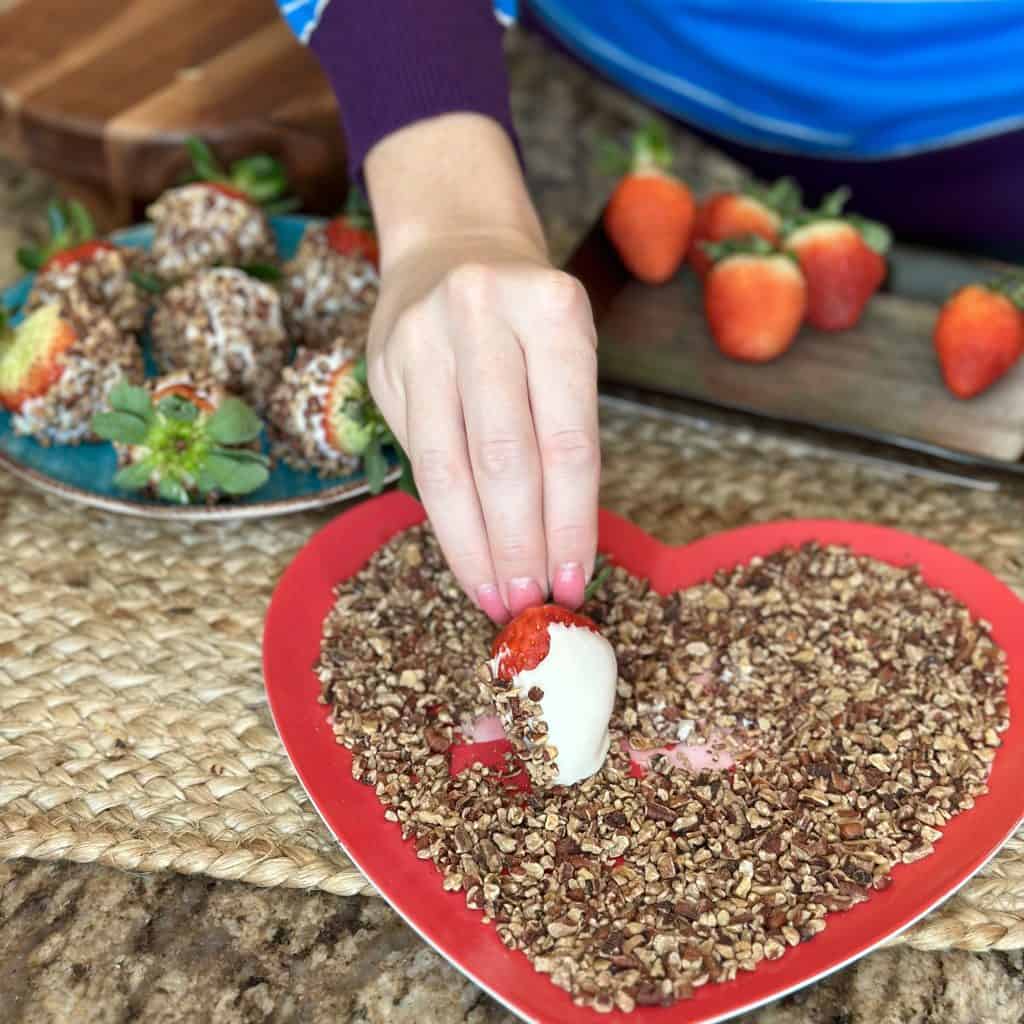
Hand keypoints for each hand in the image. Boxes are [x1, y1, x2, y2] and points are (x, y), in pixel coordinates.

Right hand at [367, 228, 600, 622]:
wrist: (453, 248)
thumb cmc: (526, 318)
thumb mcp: (567, 352)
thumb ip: (562, 434)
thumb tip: (560, 549)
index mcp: (552, 310)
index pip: (567, 441)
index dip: (569, 524)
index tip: (574, 583)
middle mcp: (483, 313)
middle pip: (504, 460)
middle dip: (520, 546)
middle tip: (532, 603)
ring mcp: (423, 335)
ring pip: (449, 468)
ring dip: (475, 547)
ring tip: (496, 597)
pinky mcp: (384, 363)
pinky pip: (418, 458)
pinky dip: (445, 517)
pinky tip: (466, 554)